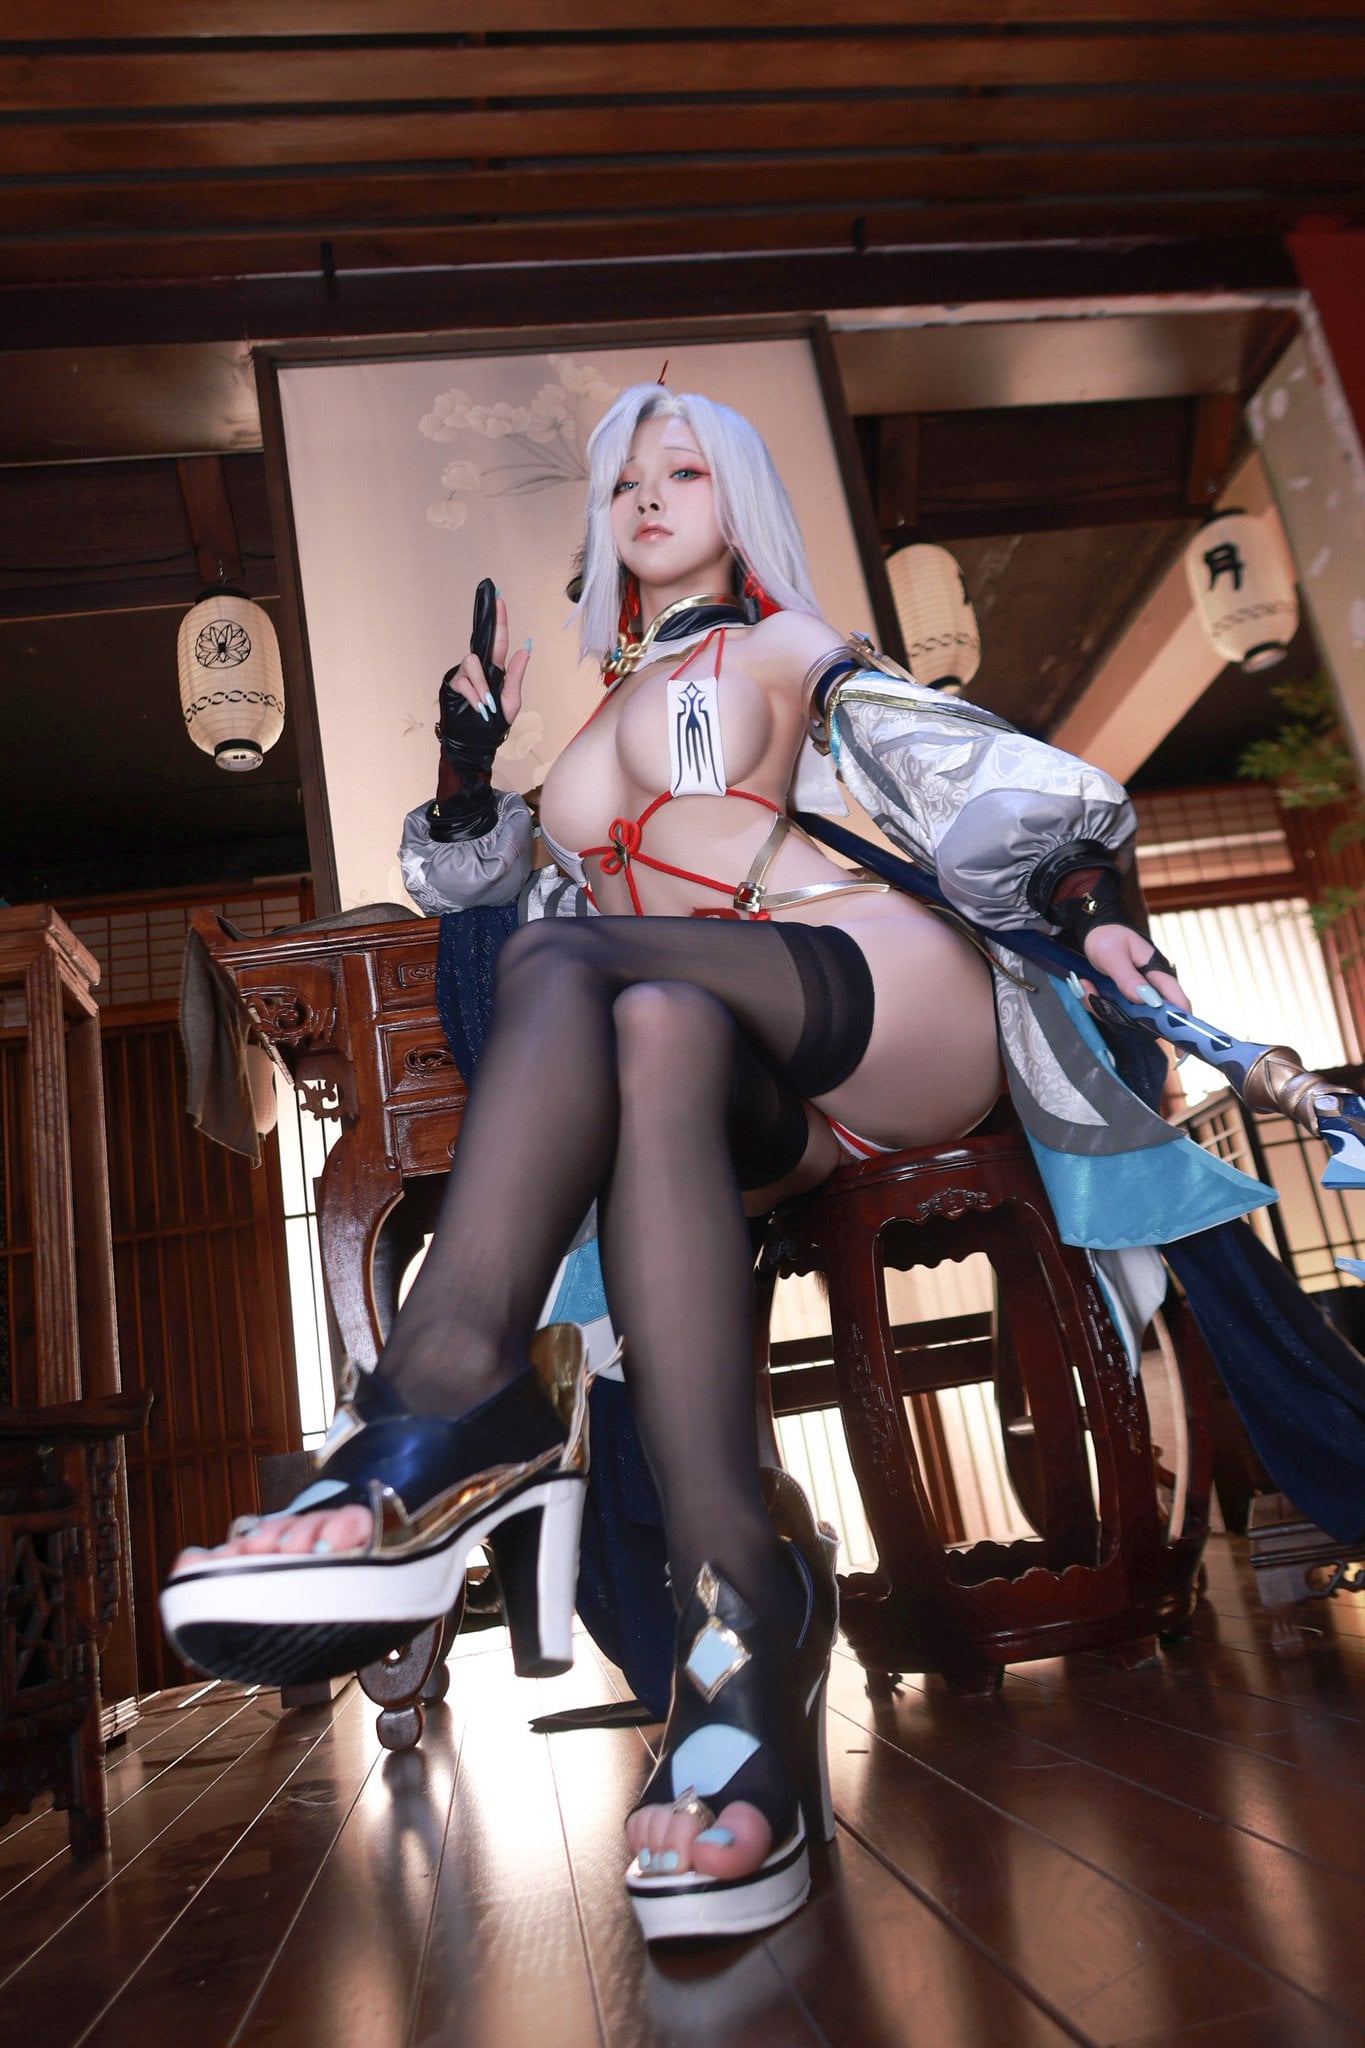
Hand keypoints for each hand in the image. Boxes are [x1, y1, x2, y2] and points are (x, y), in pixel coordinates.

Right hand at [443, 594, 530, 728]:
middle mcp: (480, 668)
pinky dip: (473, 695)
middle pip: (481, 643)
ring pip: (472, 664)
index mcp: (497, 670)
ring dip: (481, 684)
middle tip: (496, 603)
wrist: (477, 742)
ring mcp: (465, 674)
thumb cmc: (495, 723)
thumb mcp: (512, 700)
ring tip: (487, 703)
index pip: (498, 640)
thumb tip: (528, 646)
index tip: (499, 598)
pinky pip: (463, 681)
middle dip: (490, 623)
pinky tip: (478, 706)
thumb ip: (516, 674)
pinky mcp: (453, 683)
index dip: (499, 619)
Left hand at [1081, 923, 1189, 1013]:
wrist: (1094, 930)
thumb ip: (1129, 979)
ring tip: (1087, 986)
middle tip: (1098, 1000)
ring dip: (1104, 1007)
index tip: (1177, 1045)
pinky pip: (1113, 1011)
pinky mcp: (1124, 997)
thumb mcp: (1114, 956)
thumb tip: (1148, 1002)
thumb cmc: (1108, 937)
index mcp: (1157, 972)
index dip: (1181, 1021)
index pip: (1177, 999)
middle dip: (1123, 1016)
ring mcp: (1137, 993)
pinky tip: (1087, 985)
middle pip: (1149, 1017)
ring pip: (1127, 1017)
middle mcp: (1151, 986)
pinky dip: (1097, 1002)